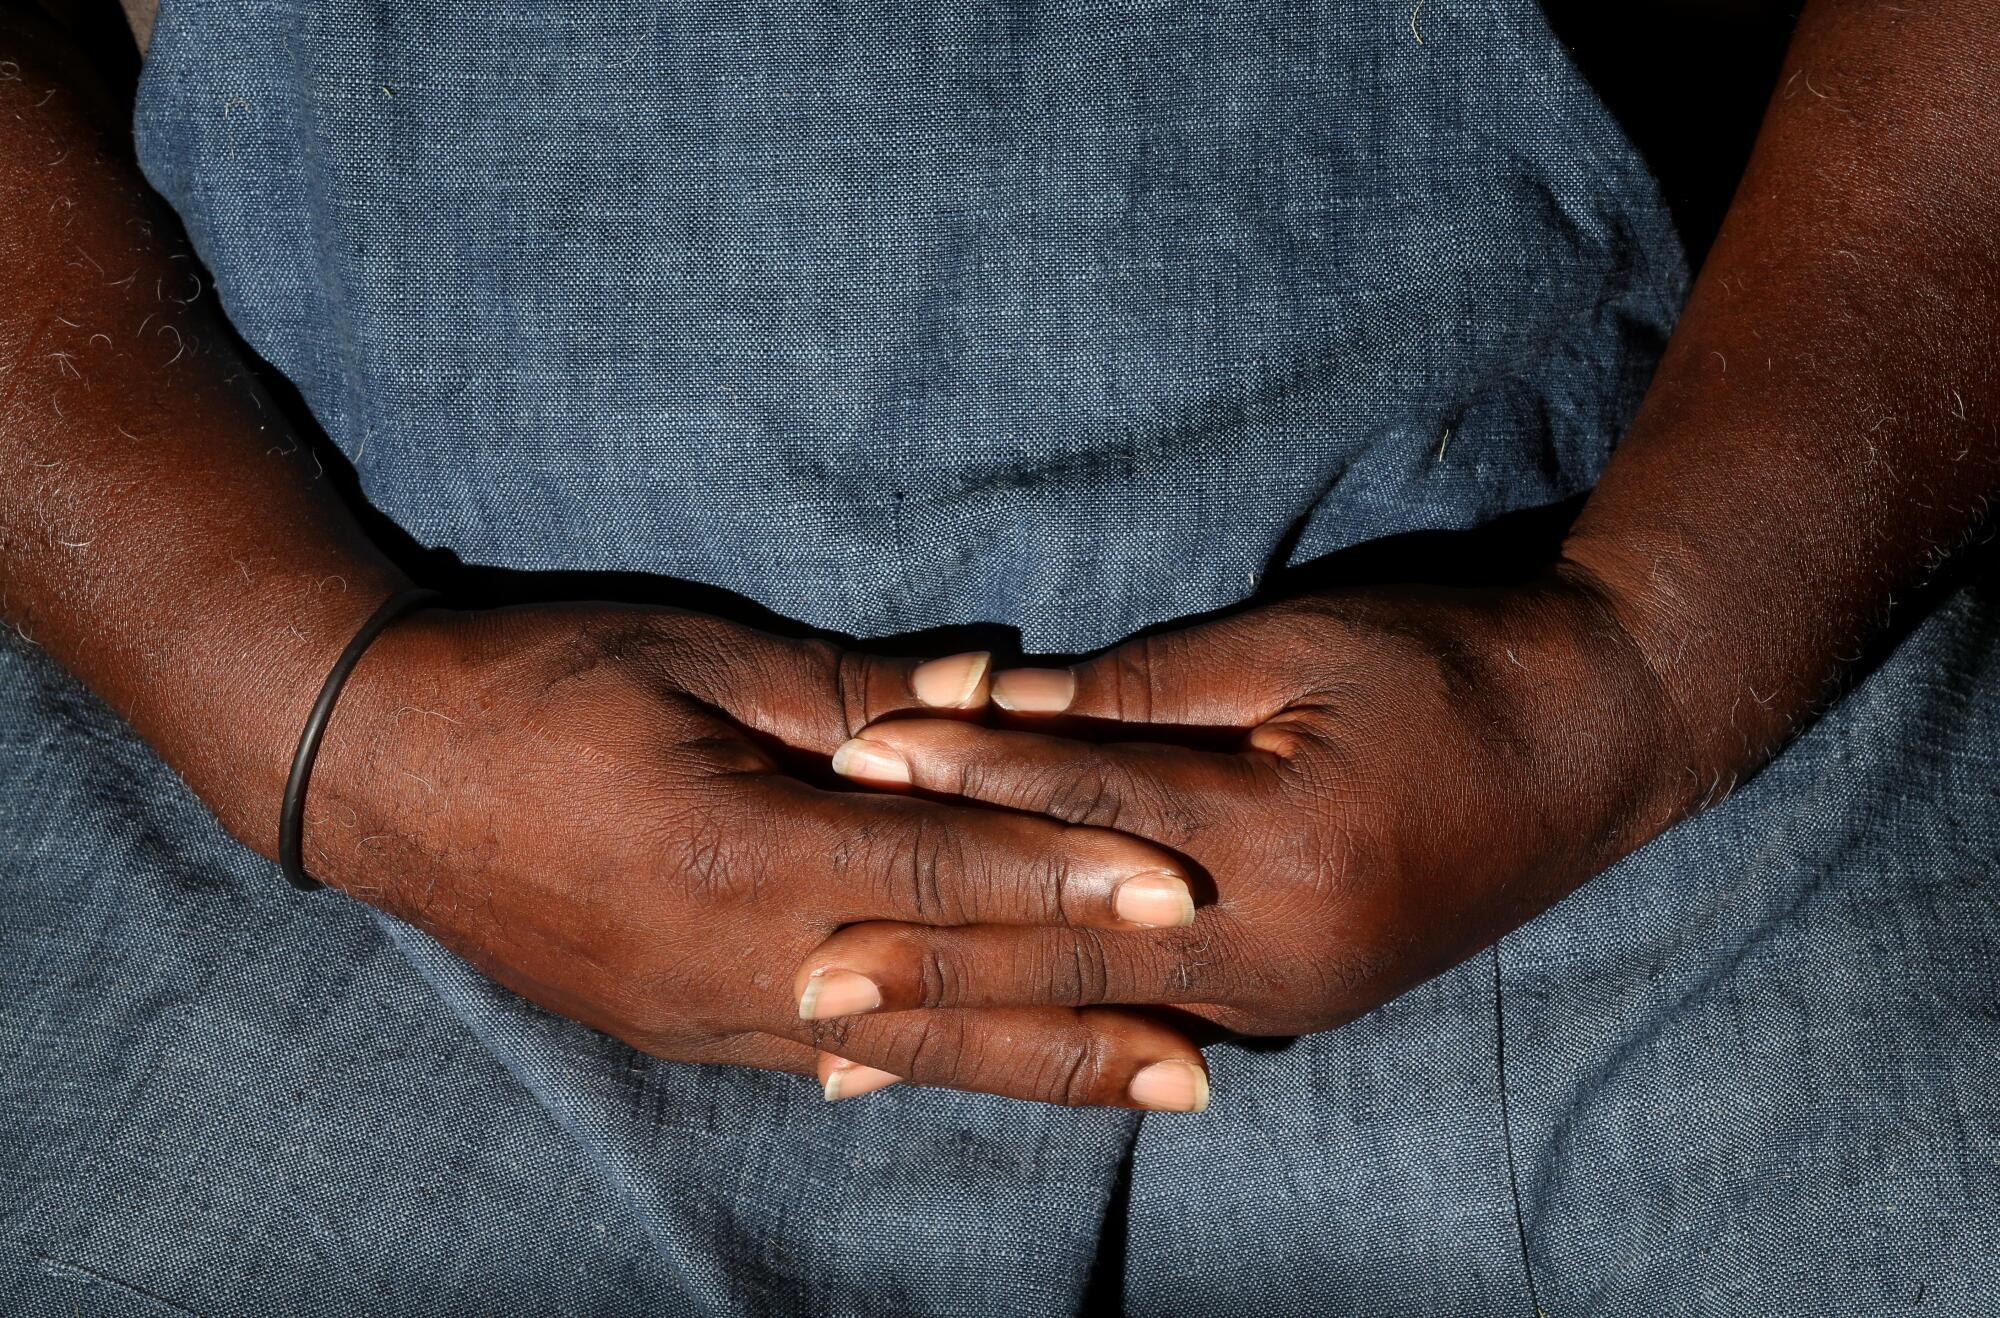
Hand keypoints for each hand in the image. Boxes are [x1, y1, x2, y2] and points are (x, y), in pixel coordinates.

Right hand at [278, 601, 1214, 1109]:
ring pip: (889, 1054)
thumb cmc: (540, 682)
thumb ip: (853, 690)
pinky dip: (901, 1068)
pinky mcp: (666, 1027)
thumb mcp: (699, 656)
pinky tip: (960, 1078)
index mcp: (744, 854)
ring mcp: (695, 1012)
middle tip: (1197, 1069)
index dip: (1067, 879)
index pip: (942, 871)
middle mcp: (732, 961)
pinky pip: (809, 1060)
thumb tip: (990, 686)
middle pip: (939, 1004)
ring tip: (1119, 1089)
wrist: (371, 762)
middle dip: (1075, 1034)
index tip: (1177, 893)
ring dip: (1012, 1069)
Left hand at [808, 571, 1694, 1042]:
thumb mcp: (1297, 645)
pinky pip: (1153, 1026)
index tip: (849, 771)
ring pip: (1098, 1015)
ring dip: (971, 1031)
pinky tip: (985, 1055)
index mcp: (1279, 843)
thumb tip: (998, 702)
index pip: (1083, 815)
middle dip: (928, 972)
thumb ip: (1144, 692)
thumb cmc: (1449, 664)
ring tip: (848, 1056)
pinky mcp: (1303, 1007)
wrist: (1601, 743)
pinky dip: (1055, 1037)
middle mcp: (1280, 951)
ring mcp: (1294, 998)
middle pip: (1067, 960)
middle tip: (798, 988)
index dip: (961, 785)